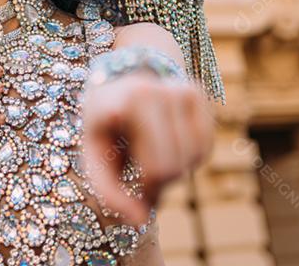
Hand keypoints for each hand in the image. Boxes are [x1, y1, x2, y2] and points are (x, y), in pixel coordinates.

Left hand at [79, 72, 212, 225]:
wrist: (119, 77)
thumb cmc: (103, 122)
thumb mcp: (93, 153)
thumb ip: (108, 191)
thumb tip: (138, 221)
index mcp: (133, 102)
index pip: (156, 167)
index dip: (148, 192)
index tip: (138, 199)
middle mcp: (162, 91)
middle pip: (176, 166)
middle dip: (160, 185)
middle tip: (142, 183)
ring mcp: (184, 90)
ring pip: (193, 160)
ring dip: (173, 172)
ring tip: (149, 158)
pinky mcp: (198, 94)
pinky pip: (204, 148)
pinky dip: (188, 159)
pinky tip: (167, 147)